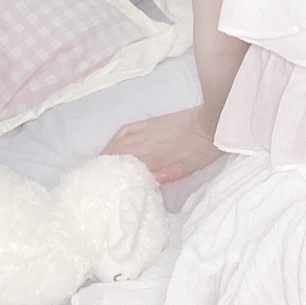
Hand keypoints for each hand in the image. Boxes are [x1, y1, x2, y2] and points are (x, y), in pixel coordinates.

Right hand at [103, 105, 221, 183]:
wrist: (214, 118)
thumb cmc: (206, 145)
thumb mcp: (195, 164)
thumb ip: (174, 173)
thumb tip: (153, 181)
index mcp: (159, 154)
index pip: (129, 166)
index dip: (113, 176)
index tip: (98, 186)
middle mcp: (149, 141)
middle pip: (118, 154)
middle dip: (103, 166)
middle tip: (91, 180)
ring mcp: (148, 129)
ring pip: (119, 142)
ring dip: (105, 154)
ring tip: (96, 167)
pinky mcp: (151, 122)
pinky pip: (127, 129)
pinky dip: (115, 138)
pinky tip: (110, 146)